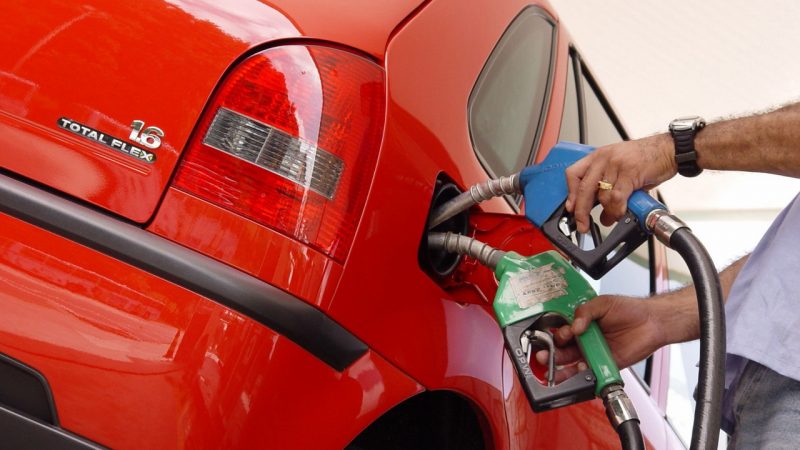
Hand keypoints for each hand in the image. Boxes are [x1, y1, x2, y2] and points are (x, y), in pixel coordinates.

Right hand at [535, 295, 669, 381]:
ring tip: (552, 370)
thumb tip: (574, 325)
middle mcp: (587, 339)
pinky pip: (590, 372)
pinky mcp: (606, 364)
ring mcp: (595, 352)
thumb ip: (585, 311)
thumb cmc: (630, 309)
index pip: (564, 330)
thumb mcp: (603, 303)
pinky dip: (582, 374)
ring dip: (561, 367)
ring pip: (574, 362)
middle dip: (553, 353)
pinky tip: (577, 371)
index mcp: (583, 323)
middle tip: (545, 355)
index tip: (562, 335)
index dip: (560, 334)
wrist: (652, 322)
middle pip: (565, 349)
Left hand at [565, 134, 675, 232]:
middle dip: (582, 211)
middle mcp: (604, 158)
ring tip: (613, 216)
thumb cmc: (646, 158)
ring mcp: (616, 164)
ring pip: (602, 196)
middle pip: (584, 188)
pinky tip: (621, 212)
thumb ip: (608, 189)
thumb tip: (603, 215)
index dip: (571, 194)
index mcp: (598, 156)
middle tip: (582, 225)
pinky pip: (617, 197)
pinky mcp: (630, 172)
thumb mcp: (620, 170)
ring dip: (608, 212)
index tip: (571, 208)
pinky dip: (618, 209)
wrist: (669, 149)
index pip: (574, 174)